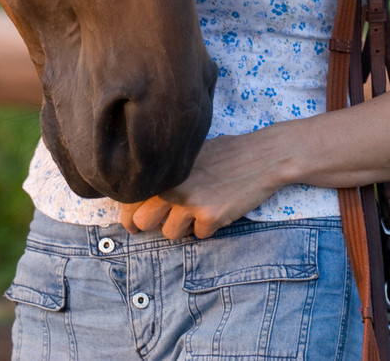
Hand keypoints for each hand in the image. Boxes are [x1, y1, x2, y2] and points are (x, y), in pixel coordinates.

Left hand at [119, 129, 289, 239]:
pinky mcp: (211, 217)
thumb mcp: (188, 156)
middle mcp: (173, 186)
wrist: (261, 156)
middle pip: (143, 221)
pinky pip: (199, 235)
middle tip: (163, 220)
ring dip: (182, 227)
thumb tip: (140, 196)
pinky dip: (207, 227)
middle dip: (151, 225)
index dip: (129, 213)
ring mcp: (191, 203)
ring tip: (198, 208)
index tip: (132, 221)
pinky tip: (218, 208)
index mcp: (165, 169)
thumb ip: (166, 174)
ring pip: (170, 233)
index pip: (130, 198)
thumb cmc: (224, 153)